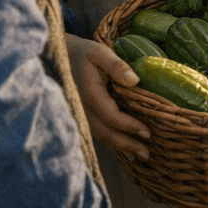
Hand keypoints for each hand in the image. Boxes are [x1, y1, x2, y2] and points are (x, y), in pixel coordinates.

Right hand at [65, 33, 150, 159]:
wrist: (60, 56)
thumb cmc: (84, 53)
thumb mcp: (100, 53)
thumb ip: (117, 66)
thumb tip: (135, 81)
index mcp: (89, 93)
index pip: (111, 116)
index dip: (129, 126)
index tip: (147, 132)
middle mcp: (83, 108)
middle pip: (105, 133)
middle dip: (126, 145)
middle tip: (147, 154)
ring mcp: (80, 114)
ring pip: (100, 136)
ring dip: (120, 147)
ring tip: (140, 155)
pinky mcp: (82, 115)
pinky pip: (97, 132)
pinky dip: (112, 141)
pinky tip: (125, 148)